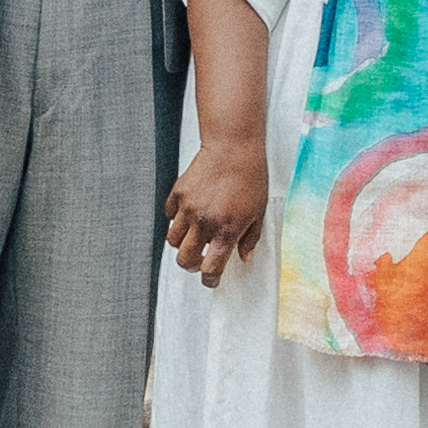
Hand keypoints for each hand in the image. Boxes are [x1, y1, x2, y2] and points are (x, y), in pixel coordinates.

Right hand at [164, 135, 270, 283]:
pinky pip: (169, 216)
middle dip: (192, 265)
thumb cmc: (250, 177)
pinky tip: (189, 213)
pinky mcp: (178, 193)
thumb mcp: (258, 212)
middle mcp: (204, 222)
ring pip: (173, 241)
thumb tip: (244, 257)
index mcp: (226, 231)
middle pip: (185, 260)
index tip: (211, 280)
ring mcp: (188, 208)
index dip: (210, 280)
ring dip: (183, 243)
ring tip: (195, 235)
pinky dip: (176, 219)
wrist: (234, 147)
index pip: (210, 269)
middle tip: (200, 259)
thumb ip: (250, 238)